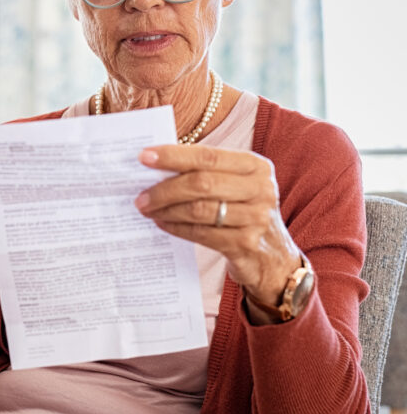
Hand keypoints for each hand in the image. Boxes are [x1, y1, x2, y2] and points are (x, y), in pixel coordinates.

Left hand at [135, 145, 301, 308]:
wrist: (273, 258)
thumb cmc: (243, 211)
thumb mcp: (235, 185)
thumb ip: (205, 172)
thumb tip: (155, 165)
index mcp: (255, 166)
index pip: (208, 156)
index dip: (173, 156)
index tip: (143, 157)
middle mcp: (260, 189)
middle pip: (202, 183)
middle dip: (165, 188)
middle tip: (139, 195)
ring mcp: (256, 218)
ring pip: (199, 210)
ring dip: (166, 209)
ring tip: (147, 209)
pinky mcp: (246, 244)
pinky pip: (201, 233)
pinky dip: (176, 227)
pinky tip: (162, 223)